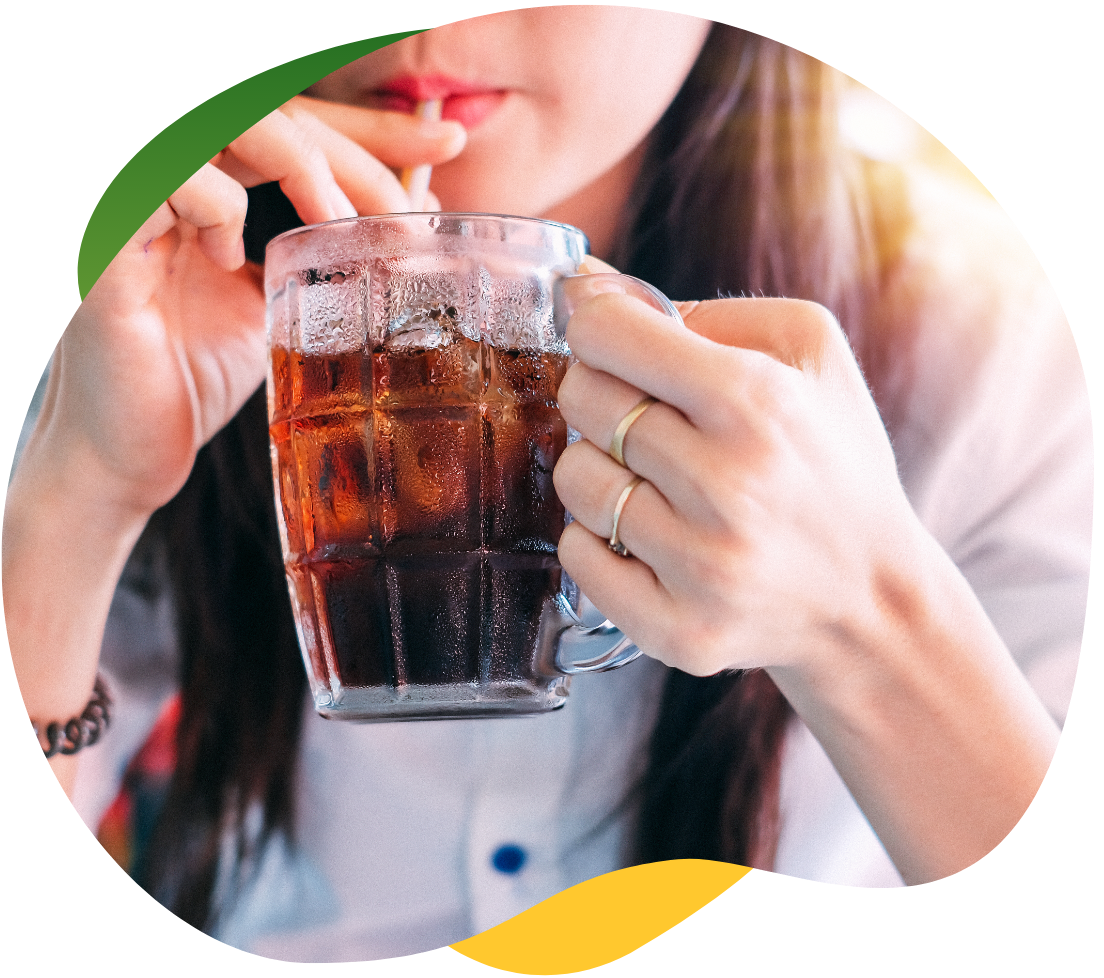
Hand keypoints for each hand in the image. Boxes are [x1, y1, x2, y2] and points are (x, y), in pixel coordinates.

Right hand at [48, 96, 466, 515]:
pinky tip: (226, 258)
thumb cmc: (193, 381)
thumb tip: (406, 218)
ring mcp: (133, 205)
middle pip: (268, 110)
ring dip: (299, 162)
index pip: (292, 124)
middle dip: (355, 148)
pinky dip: (216, 207)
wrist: (128, 455)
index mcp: (206, 187)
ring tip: (335, 224)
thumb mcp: (277, 308)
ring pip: (222, 123)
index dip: (368, 128)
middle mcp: (167, 181)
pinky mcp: (108, 244)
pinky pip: (168, 181)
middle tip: (408, 206)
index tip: (445, 143)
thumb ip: (321, 257)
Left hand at [553, 276, 1059, 882]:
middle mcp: (727, 485)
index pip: (606, 334)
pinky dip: (596, 539)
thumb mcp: (808, 352)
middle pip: (583, 400)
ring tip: (654, 481)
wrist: (873, 597)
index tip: (610, 340)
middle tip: (644, 416)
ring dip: (599, 469)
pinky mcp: (679, 629)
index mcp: (757, 401)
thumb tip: (588, 287)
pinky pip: (576, 556)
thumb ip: (702, 311)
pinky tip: (646, 536)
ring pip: (574, 478)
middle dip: (600, 394)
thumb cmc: (831, 460)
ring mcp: (701, 566)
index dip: (595, 327)